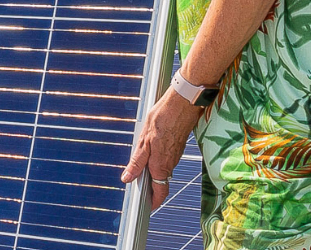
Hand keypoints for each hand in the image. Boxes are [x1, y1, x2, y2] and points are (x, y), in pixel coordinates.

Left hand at [120, 85, 203, 207]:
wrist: (183, 104)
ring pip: (164, 170)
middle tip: (139, 189)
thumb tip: (127, 178)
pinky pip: (168, 160)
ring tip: (141, 169)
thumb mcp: (143, 141)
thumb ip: (136, 162)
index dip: (154, 202)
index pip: (160, 192)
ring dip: (154, 172)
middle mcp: (170, 164)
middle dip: (152, 187)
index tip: (147, 207)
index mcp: (161, 165)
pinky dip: (159, 161)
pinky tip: (151, 152)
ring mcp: (176, 155)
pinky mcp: (178, 147)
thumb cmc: (163, 119)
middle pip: (161, 182)